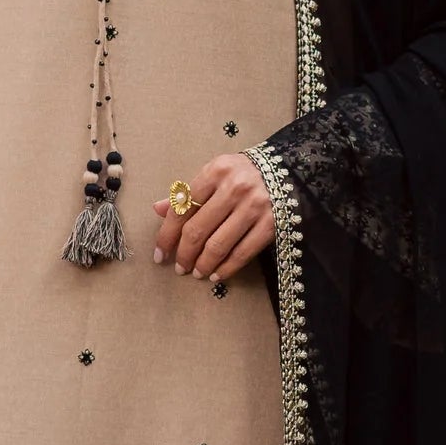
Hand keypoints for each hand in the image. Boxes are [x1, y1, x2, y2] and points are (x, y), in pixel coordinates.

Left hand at [151, 153, 274, 281]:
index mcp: (214, 172)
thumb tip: (158, 209)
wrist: (288, 169)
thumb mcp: (215, 174)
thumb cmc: (243, 173)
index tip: (160, 254)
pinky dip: (227, 268)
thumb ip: (188, 192)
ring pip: (219, 245)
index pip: (181, 209)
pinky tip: (217, 275)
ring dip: (203, 264)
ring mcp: (254, 207)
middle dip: (184, 254)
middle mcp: (233, 188)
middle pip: (197, 230)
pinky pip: (243, 253)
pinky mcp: (271, 224)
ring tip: (197, 273)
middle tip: (180, 268)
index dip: (167, 236)